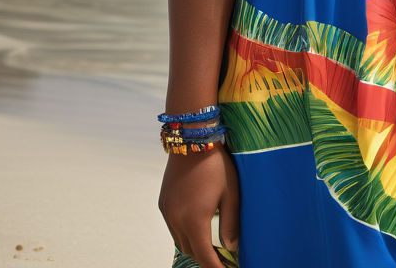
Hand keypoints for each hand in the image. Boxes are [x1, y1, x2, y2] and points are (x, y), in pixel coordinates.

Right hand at [159, 148, 239, 267]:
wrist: (192, 139)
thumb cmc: (216, 165)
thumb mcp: (230, 193)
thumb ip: (231, 223)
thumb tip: (232, 247)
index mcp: (194, 221)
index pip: (205, 257)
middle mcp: (176, 220)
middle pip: (191, 251)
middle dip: (206, 258)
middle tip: (222, 258)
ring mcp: (167, 212)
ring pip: (180, 241)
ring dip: (195, 246)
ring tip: (211, 245)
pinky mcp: (163, 203)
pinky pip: (173, 227)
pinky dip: (185, 233)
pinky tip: (197, 225)